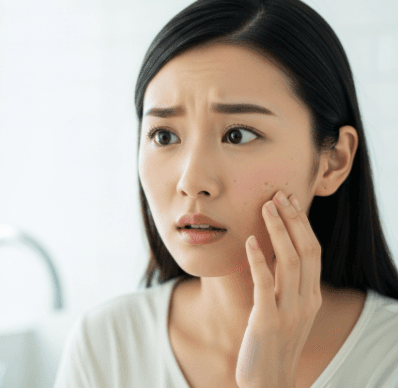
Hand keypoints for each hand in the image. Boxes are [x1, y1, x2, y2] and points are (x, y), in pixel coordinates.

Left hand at [235, 191, 321, 387]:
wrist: (268, 382)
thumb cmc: (273, 344)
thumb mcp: (287, 311)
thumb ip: (286, 285)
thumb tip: (274, 253)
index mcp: (312, 296)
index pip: (313, 251)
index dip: (302, 224)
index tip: (289, 201)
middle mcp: (306, 301)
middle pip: (306, 250)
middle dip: (293, 219)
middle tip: (278, 194)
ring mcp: (289, 311)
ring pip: (290, 261)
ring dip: (278, 230)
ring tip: (265, 206)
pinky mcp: (268, 320)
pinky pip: (265, 283)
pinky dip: (259, 259)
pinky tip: (251, 241)